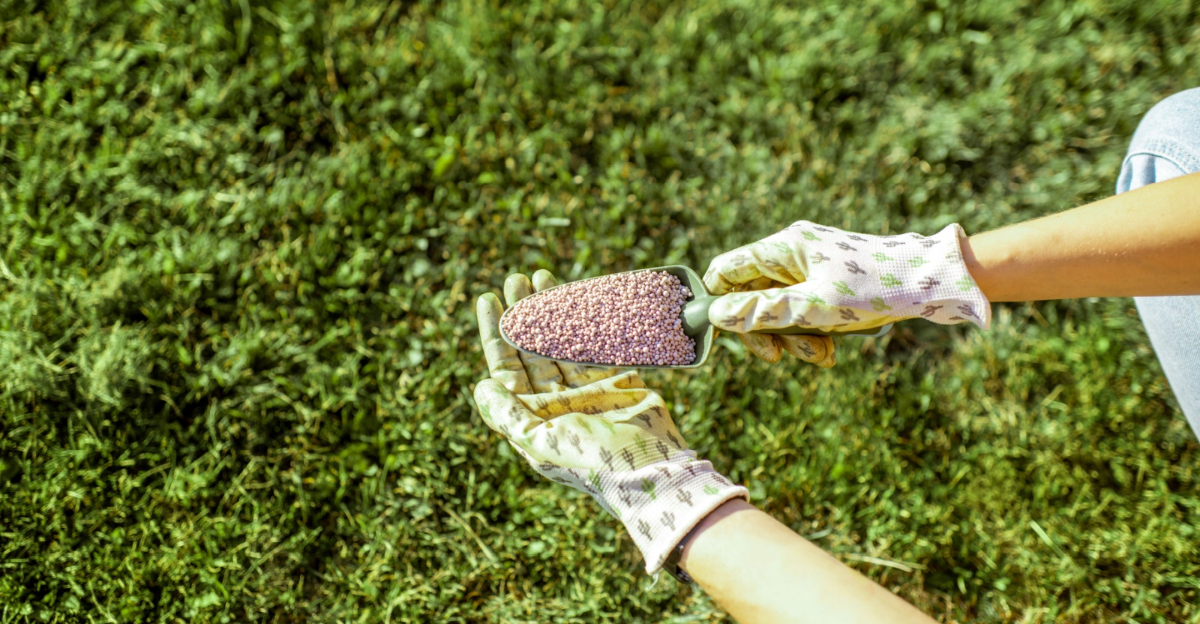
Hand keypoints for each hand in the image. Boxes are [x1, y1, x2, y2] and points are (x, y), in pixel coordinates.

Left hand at [474, 271, 748, 572]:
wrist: (649, 469)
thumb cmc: (589, 460)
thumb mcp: (538, 440)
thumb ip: (507, 413)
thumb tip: (481, 384)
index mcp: (533, 416)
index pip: (506, 367)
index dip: (495, 333)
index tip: (489, 299)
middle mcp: (556, 401)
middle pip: (532, 348)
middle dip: (523, 313)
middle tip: (517, 278)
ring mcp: (586, 389)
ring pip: (562, 341)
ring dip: (552, 310)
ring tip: (543, 277)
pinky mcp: (616, 380)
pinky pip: (596, 344)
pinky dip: (587, 322)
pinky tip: (578, 297)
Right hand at [704, 222, 990, 341]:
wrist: (936, 282)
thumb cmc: (876, 287)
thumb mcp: (815, 306)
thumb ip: (764, 312)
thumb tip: (717, 315)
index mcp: (783, 248)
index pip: (727, 271)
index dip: (721, 302)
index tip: (730, 333)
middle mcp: (793, 255)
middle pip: (751, 296)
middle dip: (764, 330)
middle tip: (778, 357)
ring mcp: (812, 269)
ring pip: (780, 310)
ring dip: (793, 337)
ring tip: (821, 354)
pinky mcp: (830, 285)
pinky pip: (805, 312)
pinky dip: (813, 332)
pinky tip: (832, 349)